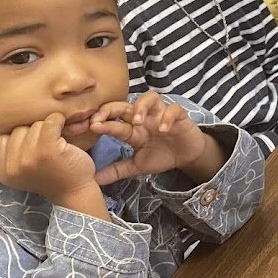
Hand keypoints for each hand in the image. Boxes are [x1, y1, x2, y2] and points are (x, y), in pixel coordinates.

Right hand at [0, 114, 98, 203]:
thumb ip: (12, 155)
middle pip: (18, 130)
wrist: (75, 192)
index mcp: (5, 173)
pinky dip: (58, 120)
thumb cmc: (53, 177)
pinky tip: (63, 127)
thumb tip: (8, 127)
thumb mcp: (23, 171)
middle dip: (34, 133)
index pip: (1, 140)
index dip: (19, 138)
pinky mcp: (48, 150)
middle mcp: (14, 167)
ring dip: (47, 128)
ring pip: (35, 125)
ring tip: (56, 141)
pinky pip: (50, 122)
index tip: (34, 145)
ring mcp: (30, 159)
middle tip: (48, 143)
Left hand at [88, 92, 213, 183]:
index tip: (91, 126)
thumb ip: (117, 170)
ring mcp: (161, 114)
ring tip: (137, 121)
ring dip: (141, 107)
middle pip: (126, 104)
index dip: (101, 121)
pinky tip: (163, 129)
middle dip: (112, 108)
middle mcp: (145, 118)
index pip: (113, 120)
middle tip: (103, 119)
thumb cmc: (161, 155)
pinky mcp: (179, 116)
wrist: (187, 155)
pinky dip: (167, 117)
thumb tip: (93, 180)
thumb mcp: (136, 166)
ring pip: (150, 98)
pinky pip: (173, 109)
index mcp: (132, 129)